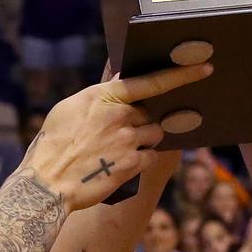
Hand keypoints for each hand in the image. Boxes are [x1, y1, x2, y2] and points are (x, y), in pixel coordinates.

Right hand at [27, 62, 213, 211]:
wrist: (47, 183)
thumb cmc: (52, 145)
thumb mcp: (70, 109)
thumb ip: (98, 97)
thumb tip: (119, 83)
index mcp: (103, 97)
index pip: (150, 82)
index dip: (180, 74)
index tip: (204, 68)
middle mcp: (120, 116)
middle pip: (152, 111)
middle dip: (145, 118)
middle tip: (125, 130)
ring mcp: (128, 140)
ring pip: (155, 133)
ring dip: (145, 139)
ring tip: (120, 149)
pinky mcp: (132, 164)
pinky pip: (151, 156)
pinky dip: (142, 159)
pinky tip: (122, 164)